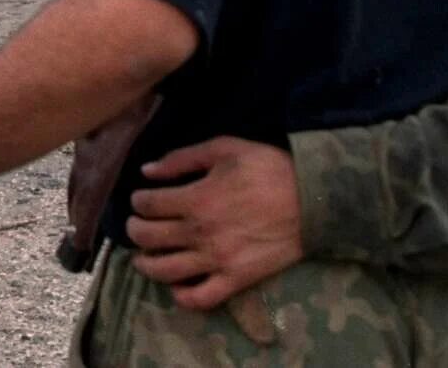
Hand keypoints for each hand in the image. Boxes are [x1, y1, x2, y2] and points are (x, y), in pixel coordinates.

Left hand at [125, 136, 303, 310]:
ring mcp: (217, 260)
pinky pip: (201, 298)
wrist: (313, 200)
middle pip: (149, 238)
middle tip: (136, 225)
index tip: (141, 198)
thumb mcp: (224, 149)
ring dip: (146, 264)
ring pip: (166, 271)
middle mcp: (200, 233)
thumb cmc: (268, 168)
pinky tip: (176, 285)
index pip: (147, 205)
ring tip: (143, 257)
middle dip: (134, 230)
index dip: (137, 201)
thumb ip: (181, 158)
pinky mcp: (236, 279)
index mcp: (195, 199)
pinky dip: (182, 296)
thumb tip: (146, 171)